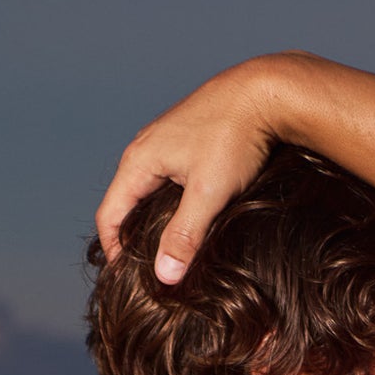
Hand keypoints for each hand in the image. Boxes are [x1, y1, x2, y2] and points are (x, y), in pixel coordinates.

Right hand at [95, 57, 295, 283]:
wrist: (265, 92)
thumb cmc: (235, 138)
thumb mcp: (209, 194)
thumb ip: (184, 236)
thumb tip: (163, 276)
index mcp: (138, 160)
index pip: (109, 217)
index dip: (114, 253)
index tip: (128, 282)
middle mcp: (144, 148)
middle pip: (124, 204)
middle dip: (131, 240)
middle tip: (148, 274)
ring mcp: (164, 141)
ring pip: (146, 191)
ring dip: (151, 222)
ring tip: (168, 253)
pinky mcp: (186, 140)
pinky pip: (165, 179)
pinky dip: (169, 205)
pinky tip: (190, 220)